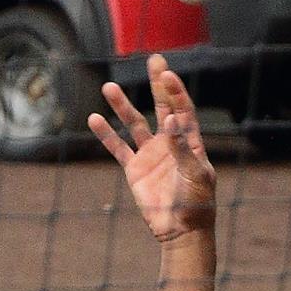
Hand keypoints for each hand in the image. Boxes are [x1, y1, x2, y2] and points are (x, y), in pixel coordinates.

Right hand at [89, 53, 214, 243]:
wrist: (181, 230)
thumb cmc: (196, 204)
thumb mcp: (195, 175)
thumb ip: (182, 148)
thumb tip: (170, 119)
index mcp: (189, 142)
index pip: (182, 110)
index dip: (175, 92)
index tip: (167, 74)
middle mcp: (169, 143)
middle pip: (161, 107)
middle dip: (157, 84)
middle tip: (154, 59)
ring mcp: (151, 155)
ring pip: (134, 124)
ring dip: (122, 106)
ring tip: (108, 87)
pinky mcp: (135, 170)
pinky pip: (118, 149)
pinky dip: (106, 135)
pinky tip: (95, 118)